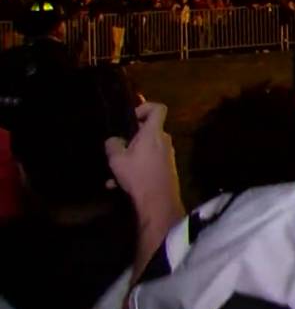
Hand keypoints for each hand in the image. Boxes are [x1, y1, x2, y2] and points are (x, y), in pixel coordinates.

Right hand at [104, 103, 182, 226]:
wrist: (158, 201)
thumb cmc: (138, 175)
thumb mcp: (117, 159)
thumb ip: (113, 144)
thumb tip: (114, 140)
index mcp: (154, 133)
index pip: (158, 108)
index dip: (145, 107)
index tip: (131, 118)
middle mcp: (164, 140)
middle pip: (148, 131)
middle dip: (131, 138)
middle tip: (117, 148)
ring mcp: (167, 155)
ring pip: (145, 150)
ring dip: (129, 158)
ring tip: (112, 173)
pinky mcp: (167, 168)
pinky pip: (148, 163)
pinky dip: (135, 169)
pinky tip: (117, 185)